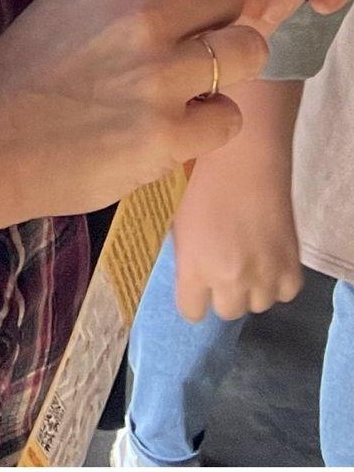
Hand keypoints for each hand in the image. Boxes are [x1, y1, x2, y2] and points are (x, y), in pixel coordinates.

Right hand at [0, 0, 265, 222]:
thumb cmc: (25, 70)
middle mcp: (138, 16)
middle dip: (221, 14)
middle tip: (198, 39)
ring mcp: (158, 78)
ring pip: (248, 49)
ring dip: (229, 65)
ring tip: (195, 80)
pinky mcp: (170, 135)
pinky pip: (230, 115)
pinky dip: (209, 122)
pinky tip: (174, 123)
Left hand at [168, 84, 303, 320]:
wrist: (244, 160)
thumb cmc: (199, 180)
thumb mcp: (178, 220)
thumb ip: (186, 255)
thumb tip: (189, 275)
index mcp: (196, 267)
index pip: (191, 311)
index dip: (191, 297)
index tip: (193, 286)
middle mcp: (232, 279)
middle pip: (227, 311)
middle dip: (222, 292)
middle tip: (220, 266)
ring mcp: (266, 277)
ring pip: (257, 303)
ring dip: (251, 287)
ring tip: (245, 257)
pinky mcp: (293, 270)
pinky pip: (284, 292)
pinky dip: (277, 279)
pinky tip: (267, 254)